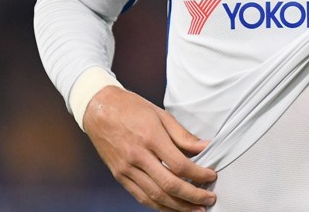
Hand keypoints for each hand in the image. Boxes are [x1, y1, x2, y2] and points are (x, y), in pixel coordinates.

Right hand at [83, 86, 216, 210]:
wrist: (98, 108)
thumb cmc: (129, 107)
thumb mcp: (160, 114)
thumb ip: (182, 134)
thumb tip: (204, 147)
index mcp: (150, 137)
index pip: (180, 165)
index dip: (199, 174)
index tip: (211, 176)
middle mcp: (138, 156)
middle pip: (170, 185)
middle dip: (193, 196)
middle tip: (208, 199)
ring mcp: (126, 168)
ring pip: (156, 196)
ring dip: (178, 207)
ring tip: (195, 209)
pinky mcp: (119, 175)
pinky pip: (141, 196)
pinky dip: (158, 205)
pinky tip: (172, 207)